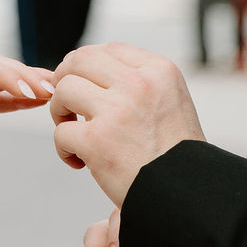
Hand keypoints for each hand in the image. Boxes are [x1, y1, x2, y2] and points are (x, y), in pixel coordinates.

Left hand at [49, 43, 203, 206]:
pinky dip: (64, 149)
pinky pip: (61, 132)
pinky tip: (80, 162)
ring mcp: (117, 110)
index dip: (88, 68)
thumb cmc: (175, 157)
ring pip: (63, 90)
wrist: (187, 196)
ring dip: (60, 112)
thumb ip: (138, 83)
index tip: (86, 89)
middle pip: (79, 60)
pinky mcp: (97, 140)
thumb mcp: (170, 102)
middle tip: (69, 107)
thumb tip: (83, 71)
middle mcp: (139, 83)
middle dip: (66, 81)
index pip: (108, 50)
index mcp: (160, 71)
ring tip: (76, 134)